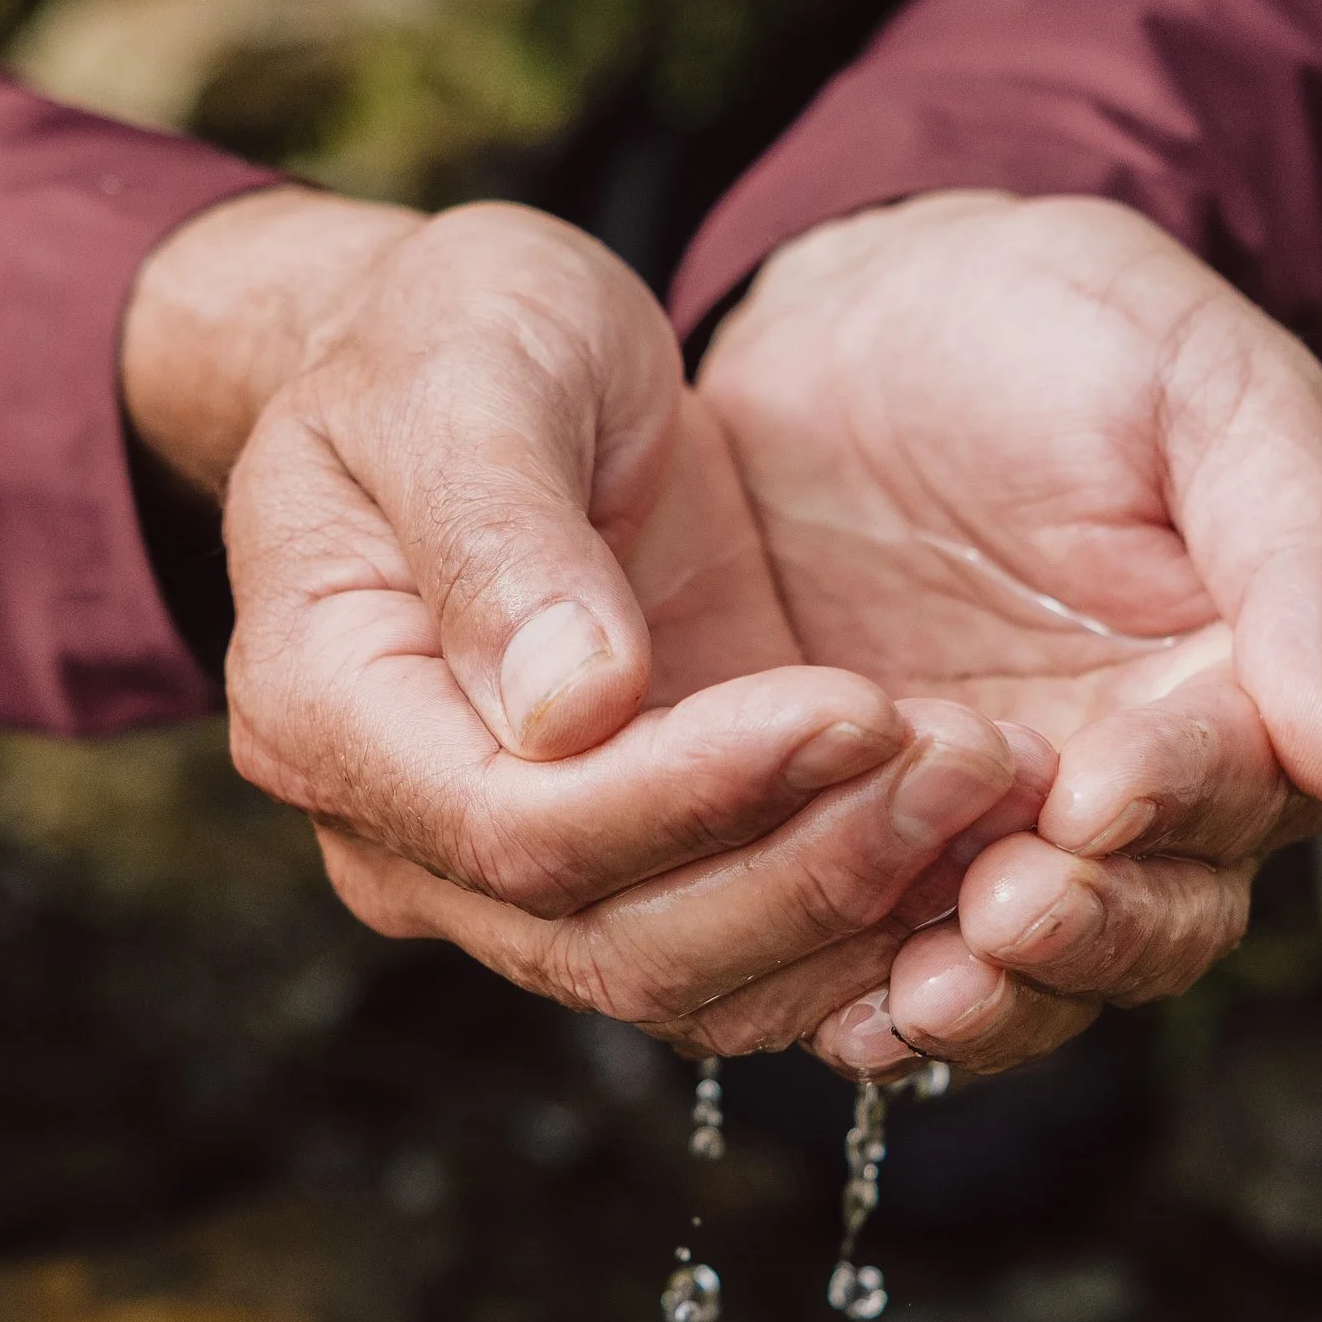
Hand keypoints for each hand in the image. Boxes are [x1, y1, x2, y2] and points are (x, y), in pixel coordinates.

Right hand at [123, 187, 1035, 1046]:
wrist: (468, 363)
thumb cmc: (440, 341)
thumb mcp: (463, 375)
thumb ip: (502, 535)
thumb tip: (569, 710)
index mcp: (330, 713)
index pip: (519, 833)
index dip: (693, 796)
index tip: (849, 705)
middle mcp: (409, 836)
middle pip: (614, 944)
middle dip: (806, 870)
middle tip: (965, 757)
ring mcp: (518, 872)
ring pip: (693, 980)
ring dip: (857, 911)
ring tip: (991, 785)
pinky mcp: (636, 859)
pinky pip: (747, 952)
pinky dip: (865, 925)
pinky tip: (973, 843)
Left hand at [696, 191, 1321, 1074]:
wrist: (868, 315)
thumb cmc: (1065, 326)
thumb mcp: (1206, 390)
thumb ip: (1302, 552)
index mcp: (1244, 689)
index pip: (1253, 787)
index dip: (1184, 800)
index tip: (1098, 790)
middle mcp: (1136, 790)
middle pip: (1157, 920)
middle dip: (1088, 930)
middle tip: (1003, 908)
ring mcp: (1000, 829)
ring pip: (1031, 971)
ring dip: (986, 996)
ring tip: (917, 990)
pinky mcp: (871, 842)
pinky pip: (883, 954)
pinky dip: (864, 996)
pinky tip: (833, 1014)